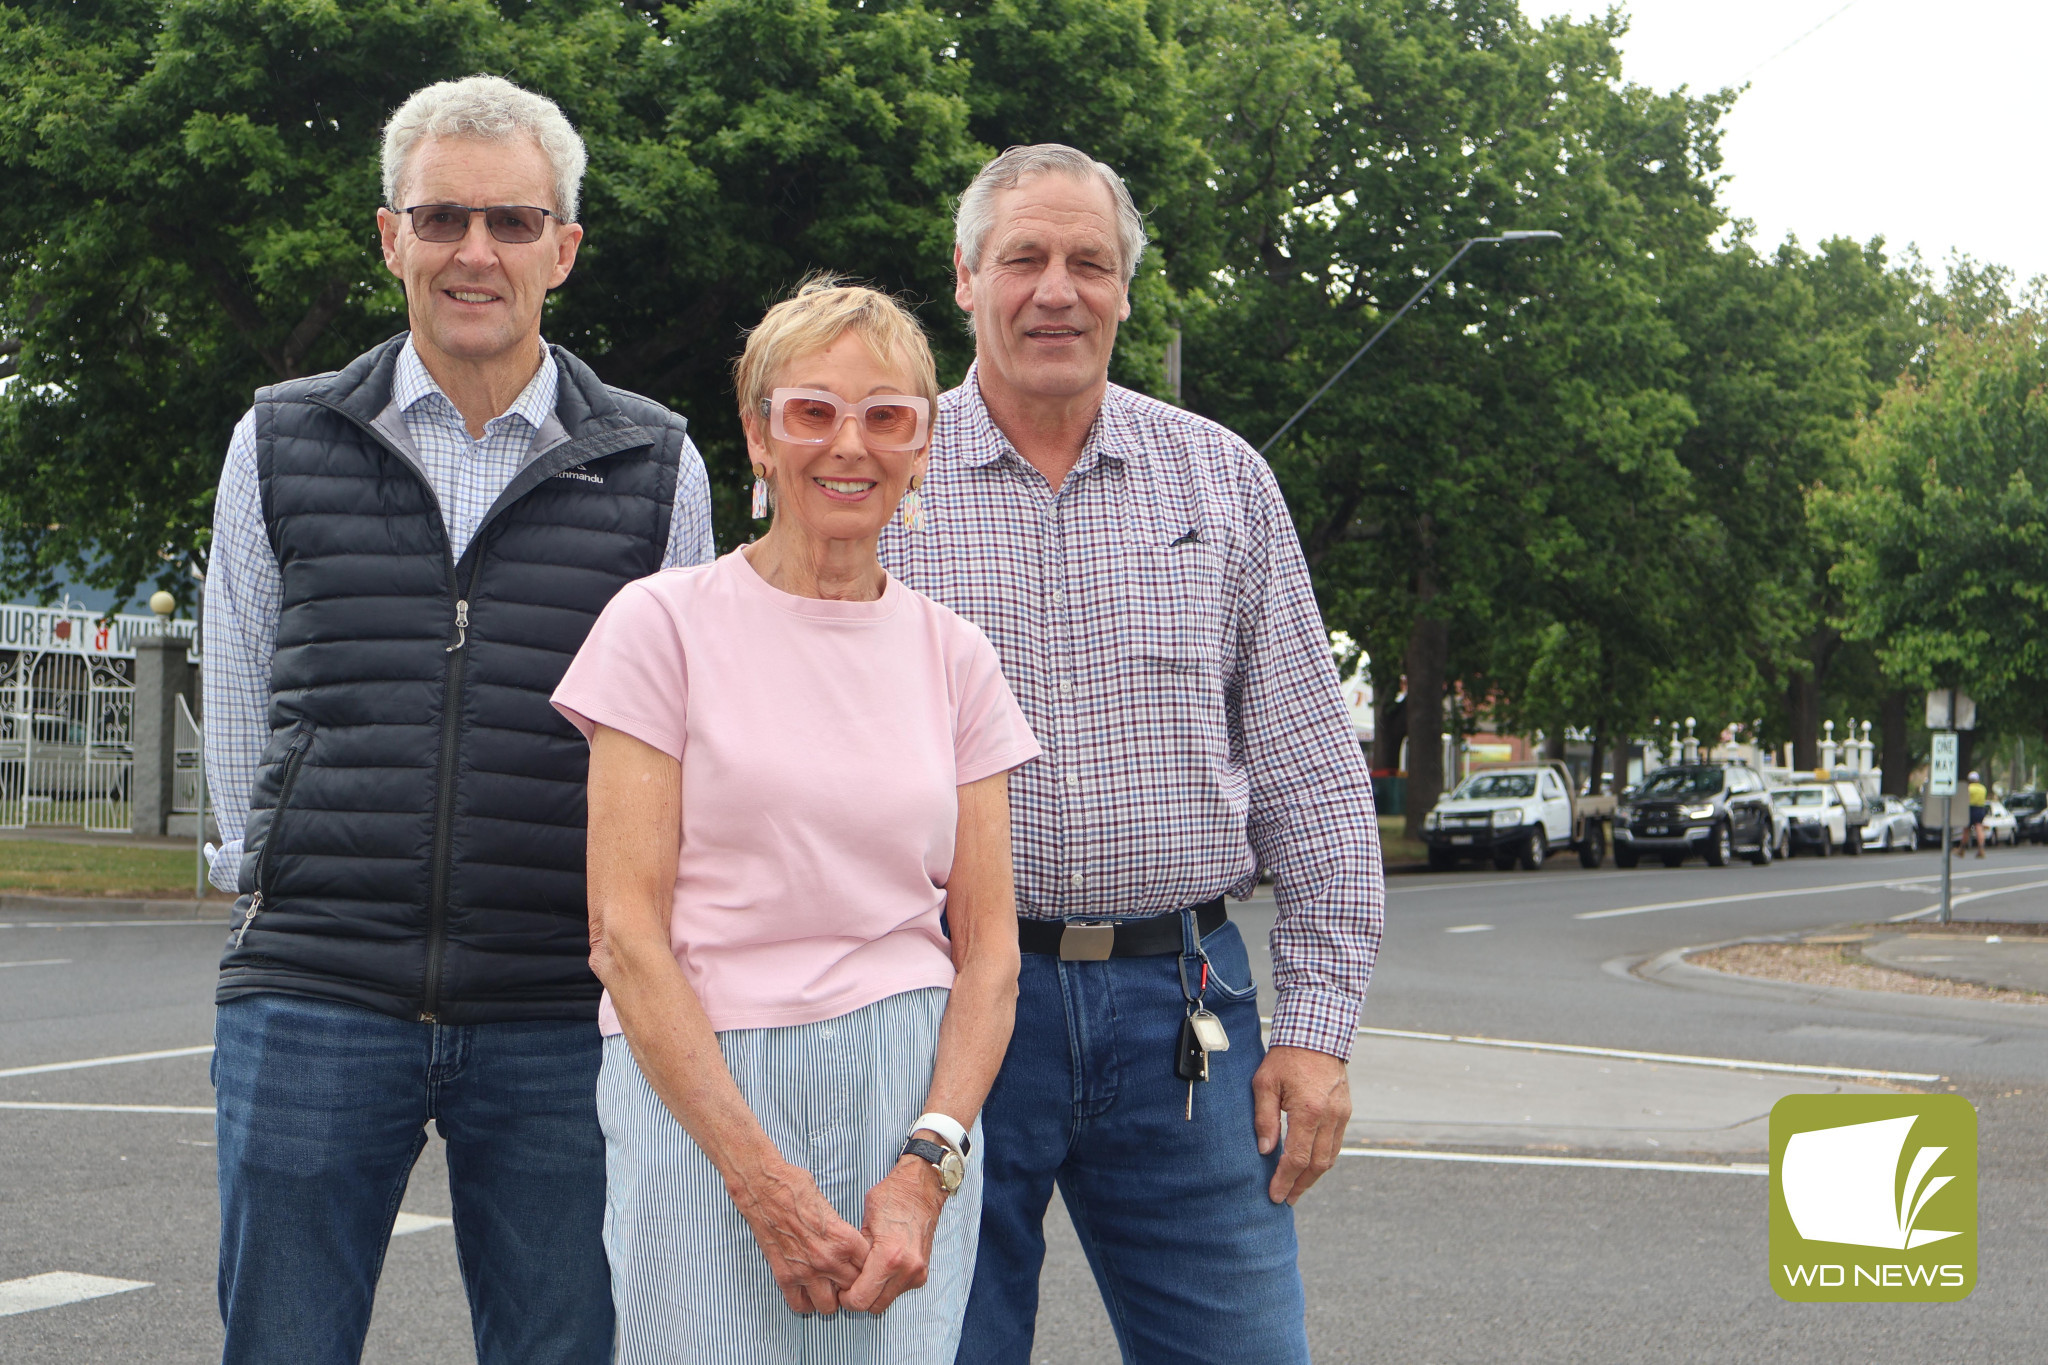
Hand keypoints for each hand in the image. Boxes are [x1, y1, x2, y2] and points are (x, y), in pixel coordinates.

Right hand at [728, 1158, 870, 1314]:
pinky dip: (806, 1302)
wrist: (765, 1188)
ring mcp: (805, 1271)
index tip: (860, 1265)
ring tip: (828, 1287)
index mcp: (844, 1239)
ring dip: (831, 1298)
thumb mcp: (832, 1208)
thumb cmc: (797, 1188)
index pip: (869, 1268)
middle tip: (846, 1278)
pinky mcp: (784, 1276)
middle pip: (853, 1288)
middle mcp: (828, 1259)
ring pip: (829, 1306)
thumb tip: (851, 1248)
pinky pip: (800, 1306)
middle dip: (852, 1284)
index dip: (867, 1267)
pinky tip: (808, 1291)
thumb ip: (844, 1233)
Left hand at [841, 1156, 945, 1314]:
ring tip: (866, 1273)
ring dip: (874, 1294)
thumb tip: (844, 1277)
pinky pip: (898, 1291)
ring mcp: (917, 1273)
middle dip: (859, 1298)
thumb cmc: (891, 1198)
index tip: (841, 1288)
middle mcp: (906, 1270)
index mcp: (889, 1257)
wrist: (920, 1189)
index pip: (861, 1299)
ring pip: (886, 1302)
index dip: (846, 1297)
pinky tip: (881, 1268)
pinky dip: (887, 1286)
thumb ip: (857, 1255)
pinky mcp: (922, 1273)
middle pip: (874, 1307)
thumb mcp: (865, 1223)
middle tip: (851, 1282)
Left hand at [1252, 1044, 1351, 1204]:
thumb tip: (1265, 1151)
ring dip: (1313, 1176)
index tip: (1275, 1195)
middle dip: (1300, 1185)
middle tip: (1285, 1199)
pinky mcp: (1345, 1110)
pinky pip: (1336, 1143)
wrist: (1317, 1034)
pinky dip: (1323, 1158)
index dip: (1285, 1180)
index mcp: (1308, 1111)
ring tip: (1296, 1187)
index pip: (1297, 1158)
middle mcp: (1330, 1116)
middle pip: (1317, 1164)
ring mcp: (1341, 1114)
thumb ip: (1264, 1118)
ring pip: (1330, 1157)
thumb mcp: (1265, 1083)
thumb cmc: (1286, 1057)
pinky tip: (1309, 1164)